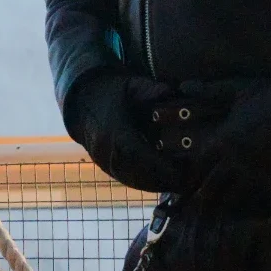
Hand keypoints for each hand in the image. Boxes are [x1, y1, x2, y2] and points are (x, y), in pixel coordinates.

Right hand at [63, 72, 186, 192]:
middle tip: (188, 182)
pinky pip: (127, 180)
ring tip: (180, 185)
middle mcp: (106, 150)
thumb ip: (150, 89)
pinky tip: (163, 184)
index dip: (159, 165)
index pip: (138, 153)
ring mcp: (104, 161)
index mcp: (114, 130)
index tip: (181, 170)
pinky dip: (146, 184)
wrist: (82, 102)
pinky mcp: (106, 168)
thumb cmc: (113, 92)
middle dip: (163, 180)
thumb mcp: (130, 85)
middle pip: (138, 173)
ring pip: (133, 181)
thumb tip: (169, 91)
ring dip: (157, 185)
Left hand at [183, 77, 270, 204]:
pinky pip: (261, 200)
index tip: (186, 187)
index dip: (191, 177)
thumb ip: (211, 92)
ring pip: (234, 198)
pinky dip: (255, 205)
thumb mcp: (238, 92)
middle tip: (197, 209)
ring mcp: (255, 175)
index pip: (199, 164)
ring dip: (227, 205)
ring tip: (222, 213)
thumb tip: (183, 85)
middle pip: (212, 187)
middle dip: (202, 199)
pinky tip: (252, 209)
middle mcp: (235, 162)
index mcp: (223, 141)